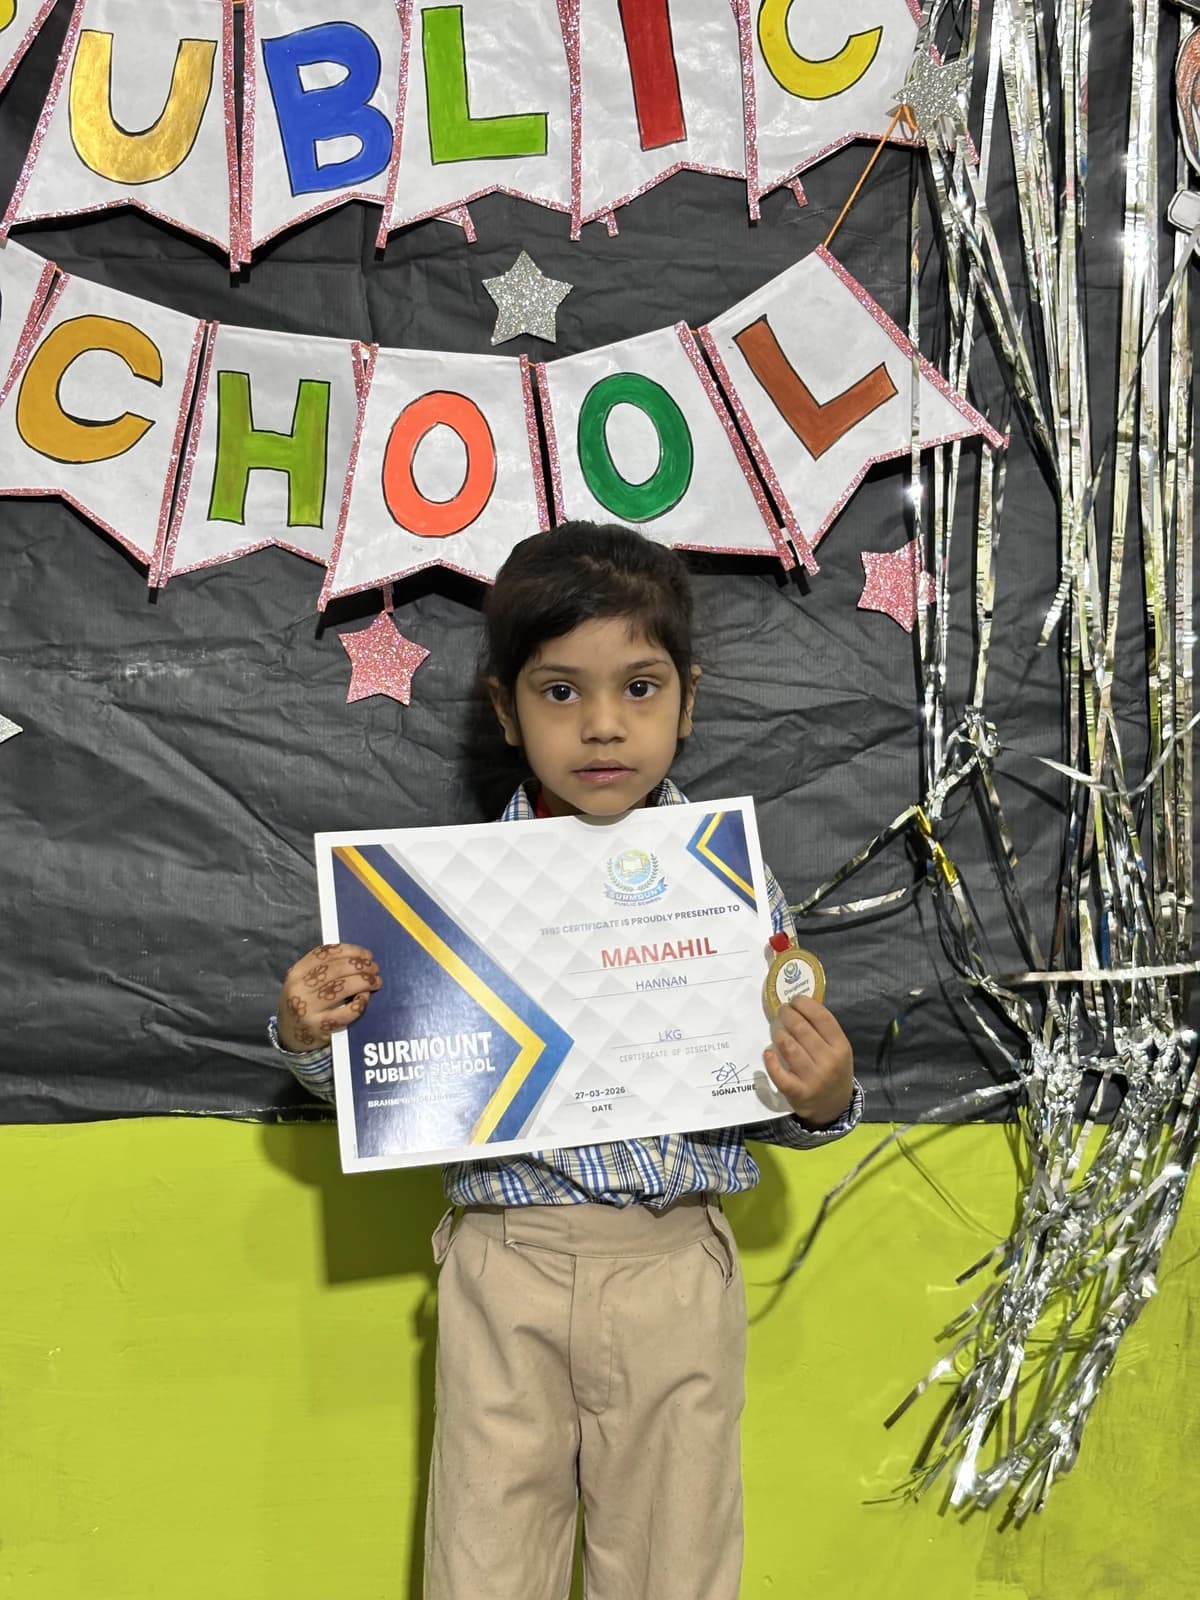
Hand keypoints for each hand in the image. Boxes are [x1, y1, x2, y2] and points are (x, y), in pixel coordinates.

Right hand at [276, 943, 380, 1051]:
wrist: (289, 1035)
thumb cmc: (304, 1004)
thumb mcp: (305, 983)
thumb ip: (325, 969)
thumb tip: (361, 958)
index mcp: (296, 972)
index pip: (325, 953)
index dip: (350, 950)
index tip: (367, 955)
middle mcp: (299, 989)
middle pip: (336, 969)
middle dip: (361, 966)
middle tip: (375, 969)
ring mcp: (307, 1009)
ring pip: (342, 987)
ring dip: (364, 982)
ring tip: (375, 982)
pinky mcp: (319, 1027)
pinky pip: (345, 1012)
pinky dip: (359, 1003)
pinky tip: (364, 999)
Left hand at [763, 996, 853, 1127]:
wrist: (833, 1106)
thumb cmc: (833, 1069)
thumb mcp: (837, 1049)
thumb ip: (823, 1029)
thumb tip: (799, 1004)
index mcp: (841, 1046)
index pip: (821, 1017)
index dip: (804, 1004)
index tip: (794, 1000)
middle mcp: (829, 1061)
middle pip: (802, 1029)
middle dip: (787, 1015)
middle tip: (781, 1011)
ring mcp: (813, 1078)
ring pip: (788, 1047)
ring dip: (778, 1034)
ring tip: (776, 1030)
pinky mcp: (797, 1092)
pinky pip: (778, 1073)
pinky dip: (770, 1060)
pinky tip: (768, 1052)